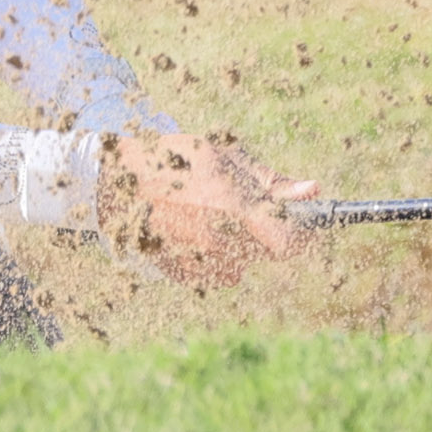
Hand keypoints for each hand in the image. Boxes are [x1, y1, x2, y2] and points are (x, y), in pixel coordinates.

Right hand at [98, 132, 319, 286]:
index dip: (301, 237)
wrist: (118, 181)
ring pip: (240, 266)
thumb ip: (270, 180)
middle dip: (262, 234)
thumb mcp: (224, 157)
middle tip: (240, 210)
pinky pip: (213, 274)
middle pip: (265, 253)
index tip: (303, 229)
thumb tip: (313, 190)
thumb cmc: (174, 160)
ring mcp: (199, 260)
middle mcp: (219, 239)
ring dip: (235, 247)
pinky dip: (210, 259)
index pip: (289, 243)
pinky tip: (191, 232)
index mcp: (234, 206)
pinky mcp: (182, 274)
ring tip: (209, 218)